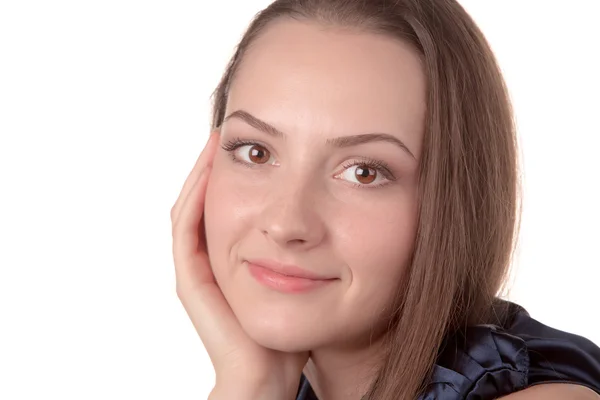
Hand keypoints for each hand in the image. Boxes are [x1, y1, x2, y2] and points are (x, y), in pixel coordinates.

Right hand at [170, 133, 308, 398]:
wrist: (272, 370)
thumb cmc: (293, 327)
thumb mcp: (305, 273)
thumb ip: (308, 244)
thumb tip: (335, 210)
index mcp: (234, 254)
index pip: (230, 201)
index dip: (240, 169)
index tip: (256, 141)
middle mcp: (211, 256)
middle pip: (207, 198)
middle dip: (217, 163)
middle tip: (229, 129)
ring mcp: (197, 267)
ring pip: (191, 206)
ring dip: (202, 171)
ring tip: (217, 139)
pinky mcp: (192, 278)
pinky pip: (186, 228)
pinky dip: (194, 197)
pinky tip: (209, 169)